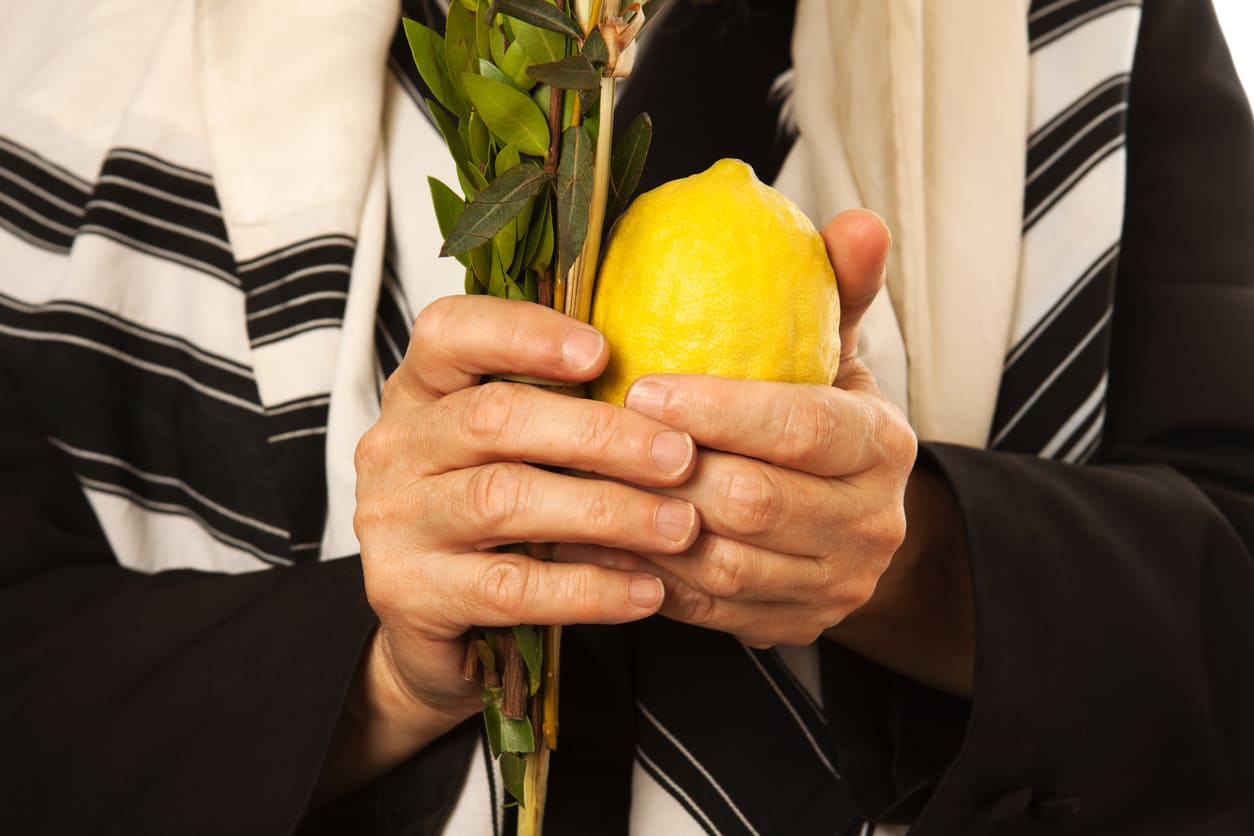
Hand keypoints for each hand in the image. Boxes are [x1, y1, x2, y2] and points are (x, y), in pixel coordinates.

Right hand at [322, 296, 700, 799]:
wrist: (428, 633)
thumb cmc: (488, 525)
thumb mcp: (512, 454)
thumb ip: (561, 415)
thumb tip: (670, 400)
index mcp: (421, 393)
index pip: (451, 333)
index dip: (526, 334)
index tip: (602, 352)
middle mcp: (397, 448)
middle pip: (494, 418)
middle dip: (598, 434)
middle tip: (679, 456)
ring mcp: (395, 522)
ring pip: (503, 499)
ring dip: (606, 511)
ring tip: (678, 525)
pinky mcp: (410, 594)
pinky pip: (510, 587)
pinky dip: (587, 588)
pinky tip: (643, 590)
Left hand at [555, 210, 916, 647]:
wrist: (857, 524)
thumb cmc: (828, 422)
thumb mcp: (838, 351)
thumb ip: (840, 288)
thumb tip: (857, 222)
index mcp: (883, 447)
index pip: (802, 428)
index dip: (720, 409)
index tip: (644, 388)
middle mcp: (869, 525)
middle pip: (754, 501)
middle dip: (667, 470)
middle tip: (593, 437)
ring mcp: (832, 587)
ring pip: (722, 565)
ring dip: (642, 526)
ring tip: (577, 484)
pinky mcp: (790, 627)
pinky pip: (703, 610)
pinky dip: (642, 573)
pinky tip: (590, 536)